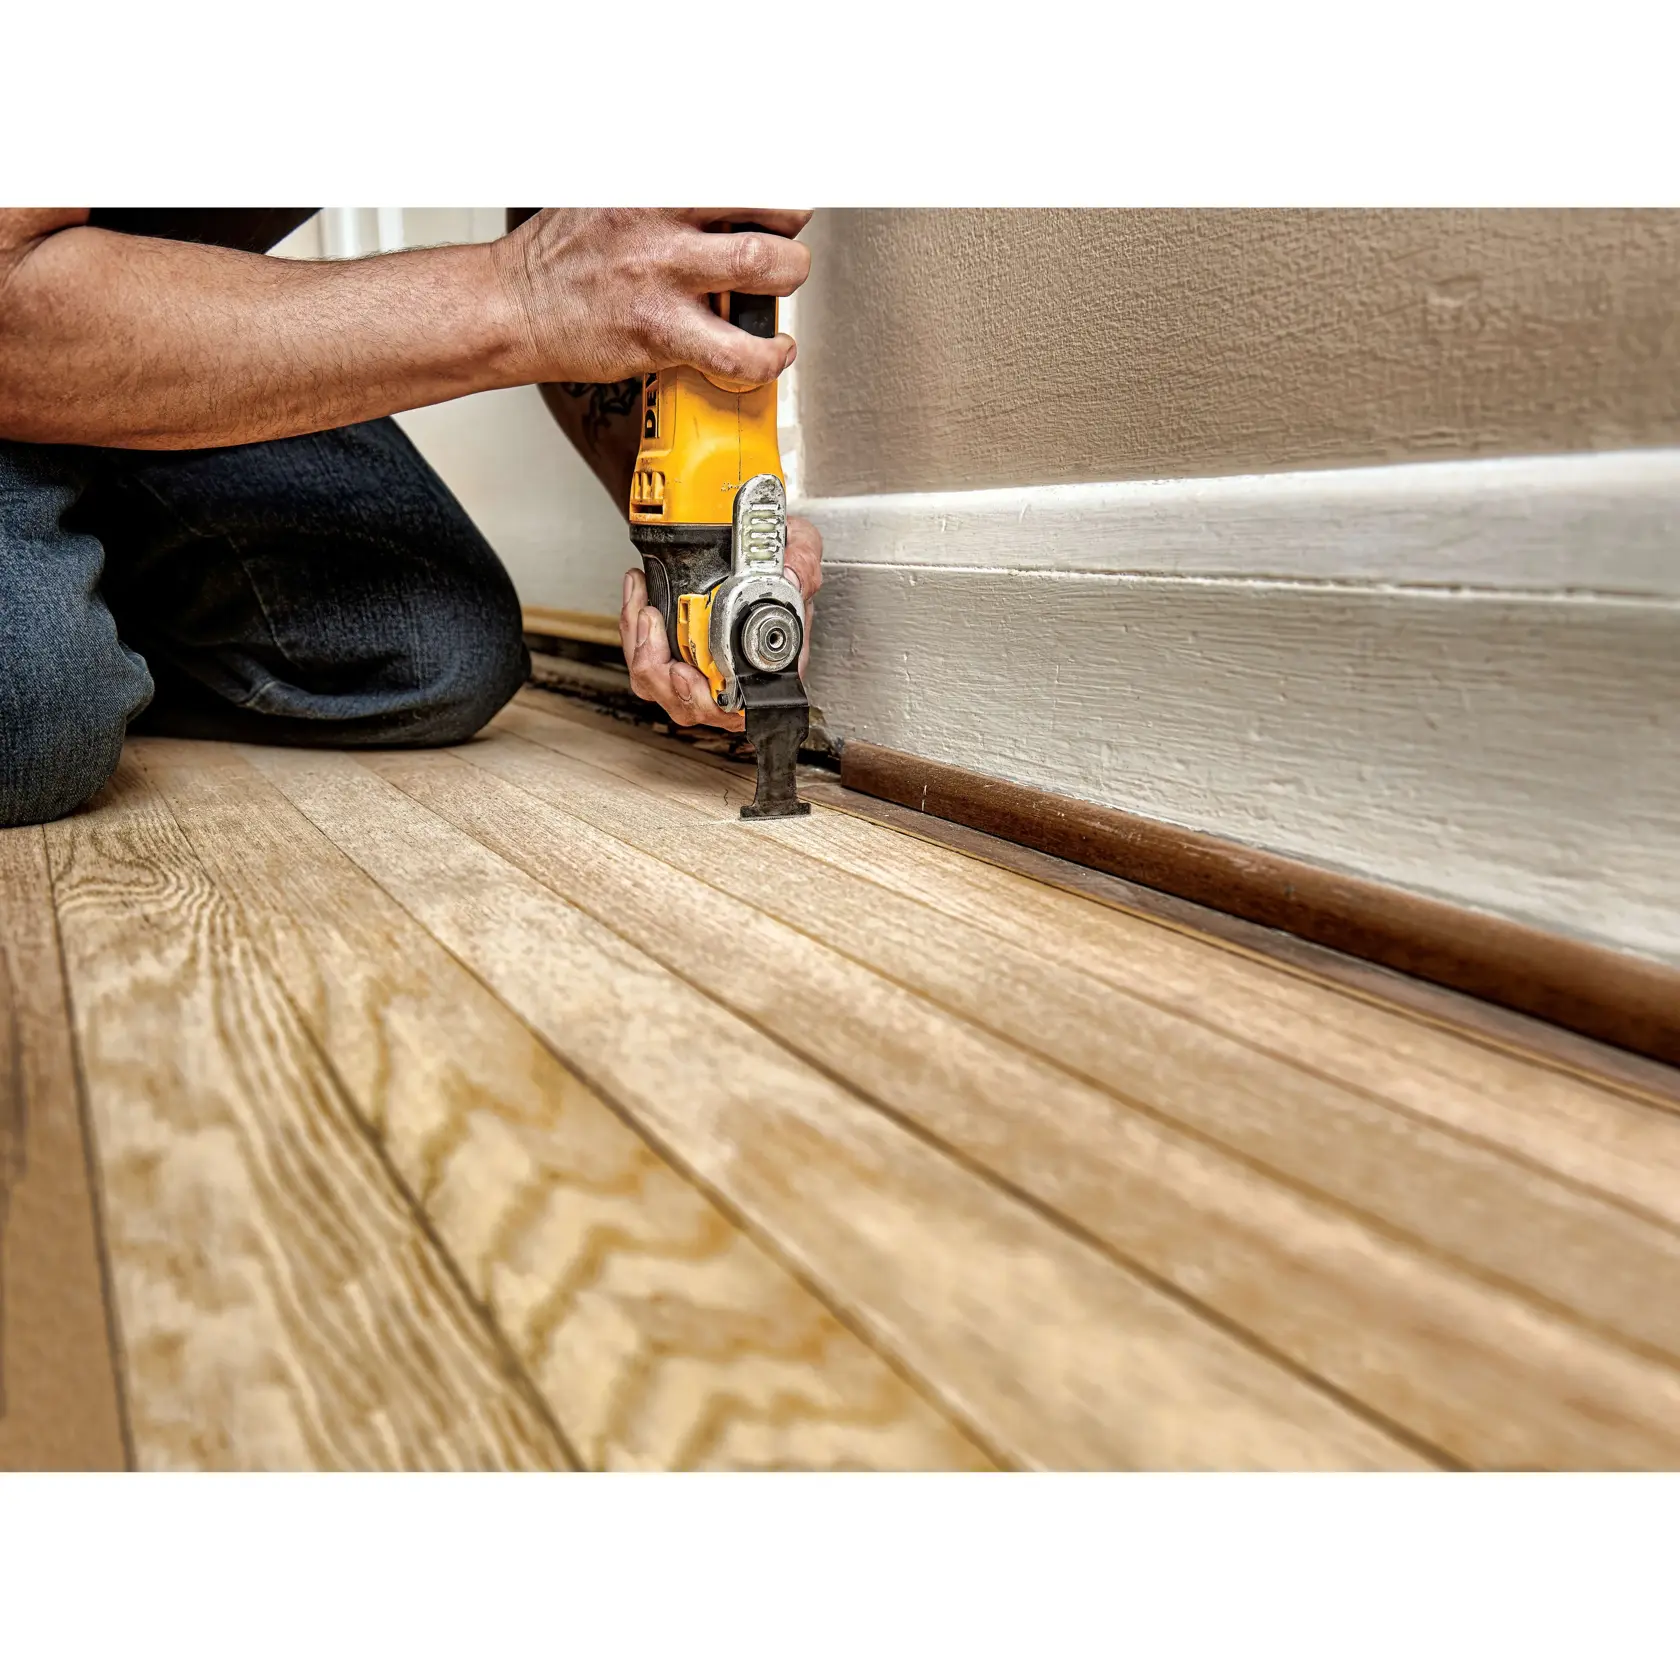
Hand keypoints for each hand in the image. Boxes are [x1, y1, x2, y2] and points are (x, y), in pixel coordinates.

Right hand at [494, 209, 811, 390]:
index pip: (735, 172)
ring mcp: (663, 278)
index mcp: (651, 186)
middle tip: (784, 243)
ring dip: (787, 279)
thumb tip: (714, 193)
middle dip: (789, 227)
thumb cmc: (562, 256)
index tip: (778, 200)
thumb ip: (660, 192)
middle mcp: (660, 224)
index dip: (770, 188)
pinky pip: (736, 350)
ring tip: (779, 290)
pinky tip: (773, 351)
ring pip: (760, 267)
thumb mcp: (609, 194)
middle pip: (764, 207)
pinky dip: (769, 356)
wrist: (517, 307)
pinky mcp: (661, 333)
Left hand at [621, 515, 822, 732]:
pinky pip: (645, 663)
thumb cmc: (777, 561)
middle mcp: (733, 676)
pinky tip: (637, 599)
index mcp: (767, 668)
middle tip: (652, 624)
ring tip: (641, 606)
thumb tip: (787, 576)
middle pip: (687, 704)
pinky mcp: (674, 655)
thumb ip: (800, 564)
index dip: (705, 698)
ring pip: (658, 687)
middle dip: (658, 670)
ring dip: (641, 648)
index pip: (736, 705)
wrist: (756, 547)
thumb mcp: (800, 551)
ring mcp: (701, 670)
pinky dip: (634, 632)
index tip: (683, 672)